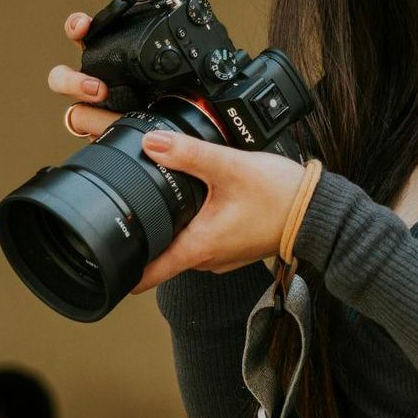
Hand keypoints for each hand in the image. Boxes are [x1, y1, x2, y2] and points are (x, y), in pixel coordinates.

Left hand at [45, 10, 305, 294]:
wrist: (319, 212)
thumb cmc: (281, 198)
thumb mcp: (230, 168)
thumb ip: (189, 154)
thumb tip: (150, 142)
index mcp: (197, 247)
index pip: (146, 274)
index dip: (118, 271)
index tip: (98, 265)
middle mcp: (205, 259)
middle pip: (158, 255)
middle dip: (140, 235)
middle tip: (121, 211)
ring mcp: (219, 255)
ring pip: (179, 245)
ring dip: (166, 228)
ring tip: (153, 201)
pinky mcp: (230, 244)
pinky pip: (199, 239)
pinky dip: (189, 224)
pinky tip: (192, 201)